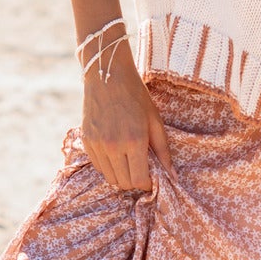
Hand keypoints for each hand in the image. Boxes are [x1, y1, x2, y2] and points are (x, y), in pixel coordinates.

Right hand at [81, 48, 172, 193]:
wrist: (108, 76)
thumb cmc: (136, 96)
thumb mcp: (155, 121)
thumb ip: (164, 151)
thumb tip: (173, 177)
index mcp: (134, 141)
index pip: (139, 180)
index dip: (147, 183)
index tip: (151, 177)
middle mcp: (113, 146)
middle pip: (123, 183)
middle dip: (134, 181)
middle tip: (141, 169)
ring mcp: (97, 145)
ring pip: (109, 178)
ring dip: (121, 175)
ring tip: (129, 161)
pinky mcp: (86, 141)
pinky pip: (98, 167)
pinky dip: (108, 166)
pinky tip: (116, 152)